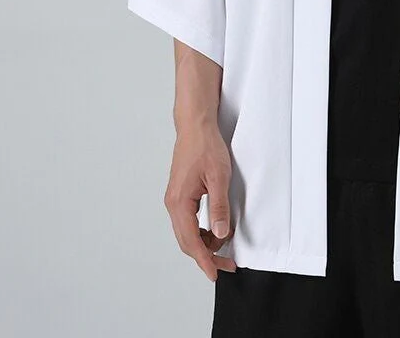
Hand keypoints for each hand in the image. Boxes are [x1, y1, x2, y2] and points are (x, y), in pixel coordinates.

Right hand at [164, 123, 236, 280]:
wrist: (195, 126)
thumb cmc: (206, 147)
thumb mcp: (219, 177)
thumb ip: (219, 207)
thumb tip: (221, 234)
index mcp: (179, 203)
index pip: (191, 241)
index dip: (204, 260)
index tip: (215, 274)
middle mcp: (173, 204)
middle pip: (187, 241)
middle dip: (206, 255)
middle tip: (227, 264)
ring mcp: (175, 199)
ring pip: (187, 232)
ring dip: (204, 242)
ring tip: (226, 244)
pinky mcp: (180, 194)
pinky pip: (188, 221)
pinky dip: (201, 229)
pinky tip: (216, 228)